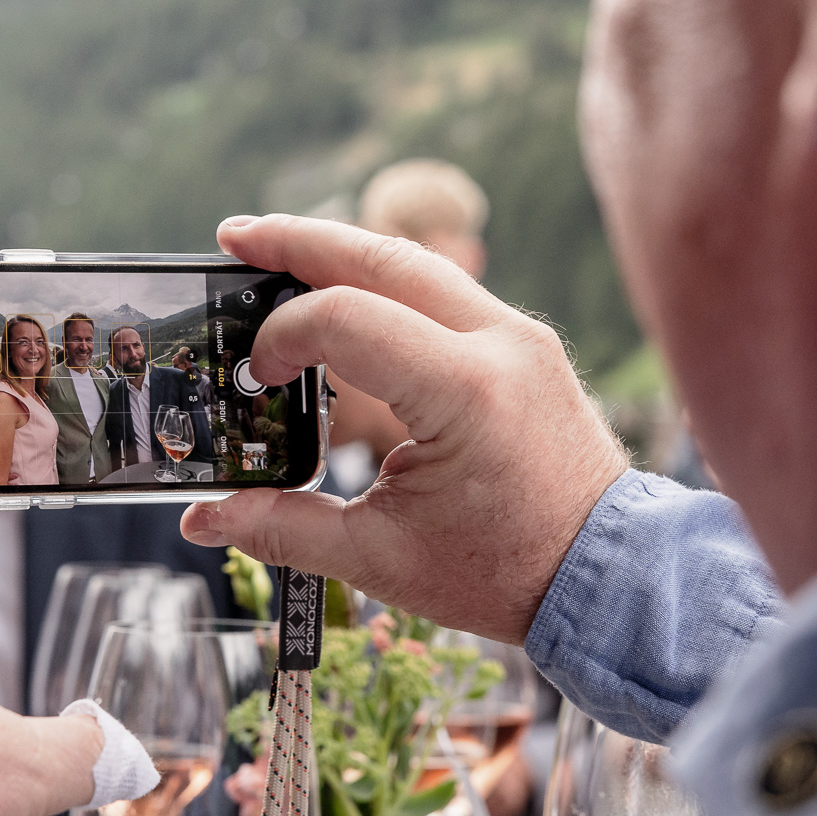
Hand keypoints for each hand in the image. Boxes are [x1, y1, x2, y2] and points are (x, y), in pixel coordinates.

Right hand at [181, 215, 627, 643]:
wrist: (613, 578)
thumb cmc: (507, 571)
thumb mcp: (383, 557)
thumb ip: (285, 527)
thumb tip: (203, 520)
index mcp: (466, 393)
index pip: (347, 321)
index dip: (283, 338)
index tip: (257, 377)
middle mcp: (501, 344)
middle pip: (382, 258)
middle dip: (300, 240)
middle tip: (233, 237)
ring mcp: (520, 336)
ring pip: (417, 263)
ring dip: (343, 251)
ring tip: (276, 248)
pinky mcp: (525, 343)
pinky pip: (445, 291)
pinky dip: (386, 283)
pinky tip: (344, 292)